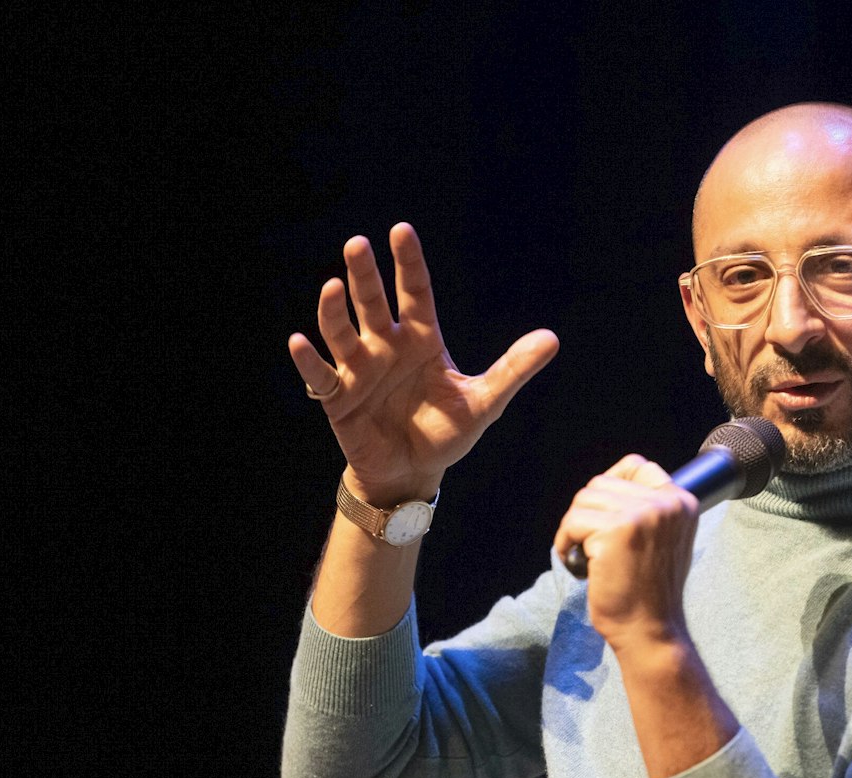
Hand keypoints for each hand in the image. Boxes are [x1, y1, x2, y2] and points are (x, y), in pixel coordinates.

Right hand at [288, 222, 558, 502]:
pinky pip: (319, 375)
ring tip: (332, 287)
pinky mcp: (338, 397)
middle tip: (358, 244)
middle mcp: (386, 345)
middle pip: (372, 302)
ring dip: (334, 310)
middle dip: (364, 274)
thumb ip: (513, 369)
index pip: (414, 292)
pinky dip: (307, 360)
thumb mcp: (484, 402)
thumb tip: (552, 339)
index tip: (400, 230)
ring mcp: (359, 369)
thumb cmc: (445, 432)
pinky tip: (299, 342)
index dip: (407, 262)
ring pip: (341, 331)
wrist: (412, 472)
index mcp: (421, 339)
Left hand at [552, 456, 700, 653]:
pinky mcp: (615, 532)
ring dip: (574, 527)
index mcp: (682, 502)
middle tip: (589, 543)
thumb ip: (649, 510)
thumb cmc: (650, 592)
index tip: (600, 513)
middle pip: (602, 483)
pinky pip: (573, 522)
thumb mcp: (665, 540)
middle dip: (587, 512)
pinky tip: (577, 564)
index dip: (611, 483)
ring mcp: (641, 515)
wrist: (650, 630)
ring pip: (584, 499)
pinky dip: (565, 543)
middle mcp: (666, 504)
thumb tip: (608, 487)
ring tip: (584, 555)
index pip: (637, 466)